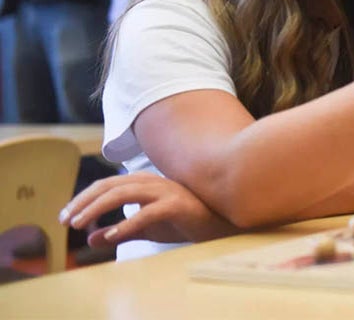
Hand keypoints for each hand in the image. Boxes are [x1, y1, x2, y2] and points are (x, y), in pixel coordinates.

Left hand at [61, 173, 239, 246]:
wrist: (221, 222)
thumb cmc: (184, 221)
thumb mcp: (146, 228)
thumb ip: (120, 232)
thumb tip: (90, 238)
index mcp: (145, 183)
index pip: (108, 185)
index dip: (84, 198)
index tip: (66, 215)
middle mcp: (153, 182)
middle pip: (111, 186)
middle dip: (84, 201)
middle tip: (66, 220)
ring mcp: (166, 191)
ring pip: (125, 193)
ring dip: (98, 208)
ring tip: (81, 224)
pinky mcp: (177, 205)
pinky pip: (147, 213)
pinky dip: (127, 224)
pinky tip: (110, 236)